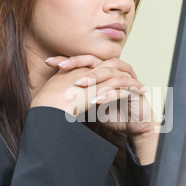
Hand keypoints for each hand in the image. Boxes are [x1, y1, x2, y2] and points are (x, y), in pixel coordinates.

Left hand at [32, 54, 159, 163]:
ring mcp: (127, 79)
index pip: (83, 61)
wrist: (135, 125)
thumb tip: (53, 94)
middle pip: (96, 61)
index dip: (67, 60)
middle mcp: (115, 71)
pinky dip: (108, 94)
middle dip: (78, 63)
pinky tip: (96, 101)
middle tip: (62, 67)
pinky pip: (121, 89)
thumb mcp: (91, 103)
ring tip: (79, 83)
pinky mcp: (135, 90)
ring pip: (109, 72)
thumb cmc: (113, 113)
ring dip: (94, 77)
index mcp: (104, 71)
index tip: (49, 62)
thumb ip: (78, 95)